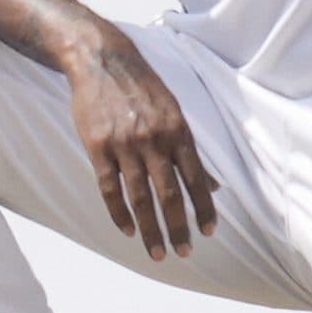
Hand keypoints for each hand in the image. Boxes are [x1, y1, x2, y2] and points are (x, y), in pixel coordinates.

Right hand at [59, 25, 217, 261]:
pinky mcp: (98, 147)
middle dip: (178, 227)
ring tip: (157, 252)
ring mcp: (124, 145)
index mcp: (177, 131)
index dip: (203, 208)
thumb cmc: (143, 88)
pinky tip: (127, 230)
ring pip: (140, 197)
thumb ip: (190, 150)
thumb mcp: (174, 111)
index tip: (208, 232)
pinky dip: (119, 213)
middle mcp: (154, 140)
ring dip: (150, 229)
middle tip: (184, 252)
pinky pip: (110, 188)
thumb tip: (213, 186)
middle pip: (169, 194)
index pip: (195, 179)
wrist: (102, 60)